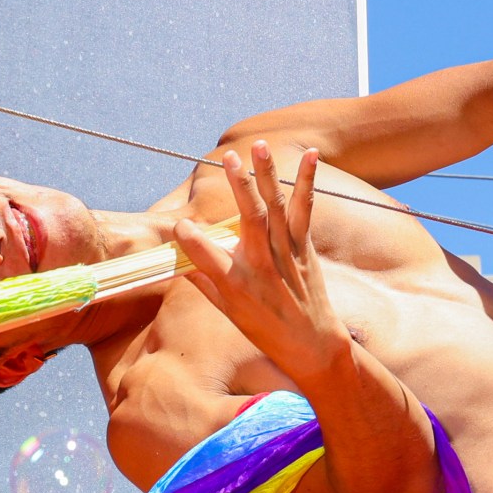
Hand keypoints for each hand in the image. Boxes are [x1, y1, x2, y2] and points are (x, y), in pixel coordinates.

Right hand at [170, 139, 357, 390]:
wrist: (312, 346)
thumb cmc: (265, 331)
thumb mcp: (227, 313)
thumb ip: (203, 283)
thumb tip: (180, 261)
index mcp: (235, 284)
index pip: (204, 254)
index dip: (189, 238)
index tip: (180, 227)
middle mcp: (262, 266)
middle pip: (249, 219)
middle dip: (238, 186)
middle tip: (228, 157)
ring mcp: (286, 255)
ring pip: (276, 208)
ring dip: (268, 175)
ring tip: (260, 146)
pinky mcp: (304, 248)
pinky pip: (304, 210)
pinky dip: (307, 182)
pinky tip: (312, 156)